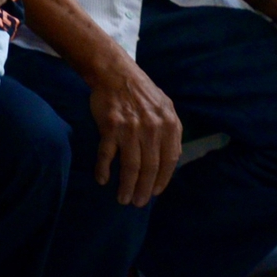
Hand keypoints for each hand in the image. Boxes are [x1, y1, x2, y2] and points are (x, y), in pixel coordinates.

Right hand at [86, 56, 181, 205]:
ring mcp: (130, 128)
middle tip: (138, 203)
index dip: (162, 180)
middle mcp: (152, 128)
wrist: (115, 73)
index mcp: (169, 124)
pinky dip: (104, 170)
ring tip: (123, 199)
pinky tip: (103, 179)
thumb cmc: (142, 92)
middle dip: (144, 190)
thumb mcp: (165, 107)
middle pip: (150, 168)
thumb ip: (172, 131)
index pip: (169, 161)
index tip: (155, 192)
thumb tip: (173, 159)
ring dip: (127, 186)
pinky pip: (107, 155)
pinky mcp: (110, 128)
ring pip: (130, 166)